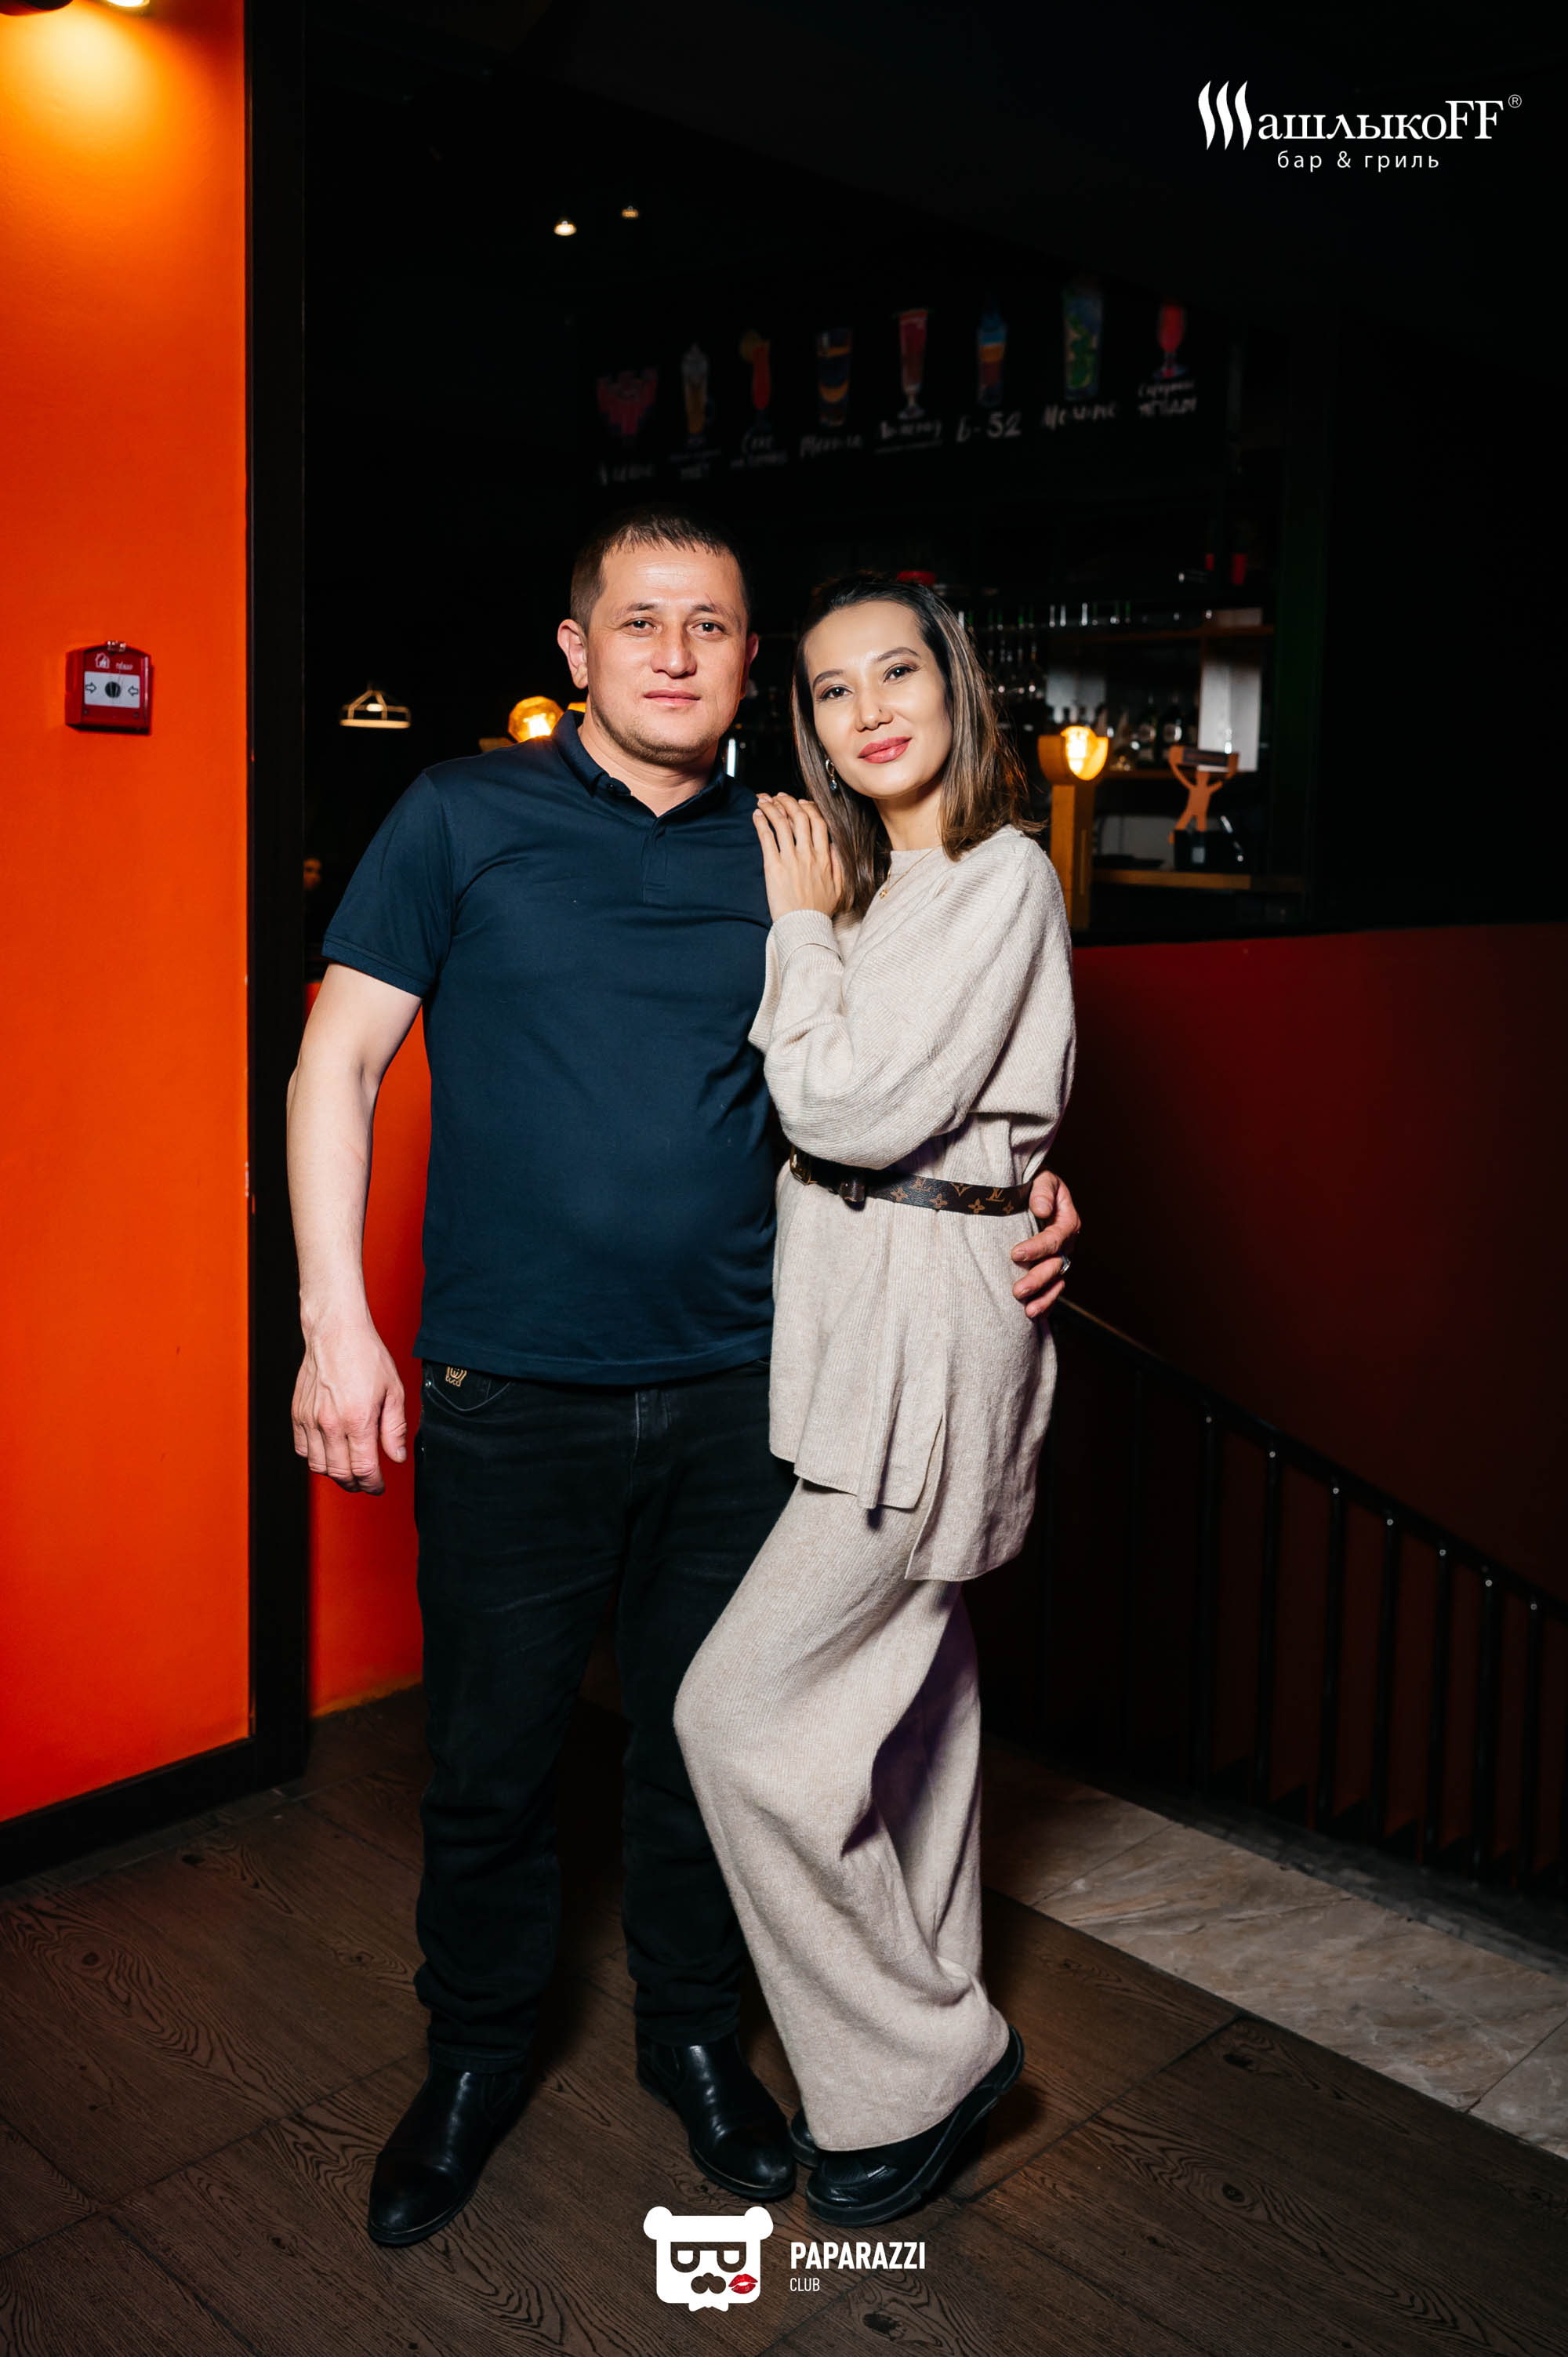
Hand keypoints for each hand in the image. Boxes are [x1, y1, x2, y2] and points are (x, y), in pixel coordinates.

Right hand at [291, 1315, 406, 1493]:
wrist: (335, 1332)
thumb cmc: (366, 1356)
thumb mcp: (394, 1391)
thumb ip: (395, 1428)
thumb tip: (396, 1457)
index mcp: (358, 1420)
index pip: (364, 1469)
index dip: (373, 1485)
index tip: (378, 1486)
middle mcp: (330, 1423)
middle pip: (340, 1474)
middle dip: (356, 1485)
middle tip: (366, 1482)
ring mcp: (310, 1420)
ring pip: (318, 1467)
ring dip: (335, 1474)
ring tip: (349, 1469)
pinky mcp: (297, 1414)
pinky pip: (302, 1450)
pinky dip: (315, 1458)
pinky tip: (329, 1451)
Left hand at [753, 792, 842, 920]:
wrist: (804, 926)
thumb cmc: (819, 910)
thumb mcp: (839, 887)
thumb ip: (837, 865)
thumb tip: (833, 847)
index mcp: (824, 857)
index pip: (818, 822)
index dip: (809, 808)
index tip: (801, 803)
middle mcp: (808, 854)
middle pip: (799, 817)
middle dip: (788, 802)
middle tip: (779, 796)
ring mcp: (791, 860)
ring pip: (782, 823)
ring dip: (771, 808)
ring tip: (763, 800)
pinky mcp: (774, 867)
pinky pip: (767, 838)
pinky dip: (761, 823)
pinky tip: (756, 815)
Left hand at [1011, 1169, 1080, 1319]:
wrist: (1030, 1187)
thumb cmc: (1034, 1181)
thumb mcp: (1042, 1178)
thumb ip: (1042, 1191)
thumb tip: (1042, 1209)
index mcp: (1067, 1220)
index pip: (1056, 1238)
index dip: (1038, 1247)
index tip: (1015, 1254)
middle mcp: (1067, 1242)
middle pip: (1056, 1264)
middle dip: (1038, 1279)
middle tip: (1017, 1290)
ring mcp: (1059, 1257)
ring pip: (1056, 1281)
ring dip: (1043, 1297)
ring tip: (1027, 1311)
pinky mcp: (1049, 1267)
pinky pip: (1051, 1288)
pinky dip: (1045, 1302)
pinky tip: (1033, 1315)